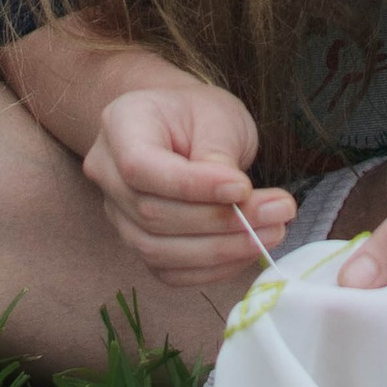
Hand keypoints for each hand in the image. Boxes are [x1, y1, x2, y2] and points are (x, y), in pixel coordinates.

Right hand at [83, 80, 294, 288]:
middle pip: (152, 214)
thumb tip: (235, 196)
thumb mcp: (216, 114)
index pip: (141, 167)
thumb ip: (218, 151)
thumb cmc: (199, 114)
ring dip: (222, 249)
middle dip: (220, 221)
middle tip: (279, 212)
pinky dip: (212, 268)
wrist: (182, 128)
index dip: (192, 186)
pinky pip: (170, 272)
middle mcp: (107, 174)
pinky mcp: (139, 244)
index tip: (244, 186)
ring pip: (159, 251)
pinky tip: (248, 248)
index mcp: (120, 126)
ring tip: (273, 231)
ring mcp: (117, 215)